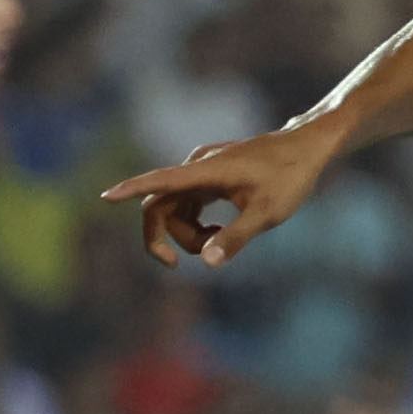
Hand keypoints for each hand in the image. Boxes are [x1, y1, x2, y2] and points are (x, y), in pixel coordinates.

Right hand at [102, 122, 333, 268]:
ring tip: (221, 242)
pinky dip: (194, 224)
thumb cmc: (290, 176)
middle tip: (176, 266)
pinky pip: (187, 204)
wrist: (307, 147)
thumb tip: (208, 263)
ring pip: (174, 208)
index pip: (159, 181)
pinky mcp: (209, 176)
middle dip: (164, 237)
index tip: (105, 197)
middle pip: (159, 205)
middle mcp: (197, 168)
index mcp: (205, 172)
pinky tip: (219, 232)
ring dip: (186, 234)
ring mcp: (202, 172)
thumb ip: (237, 237)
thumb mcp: (268, 212)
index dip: (130, 190)